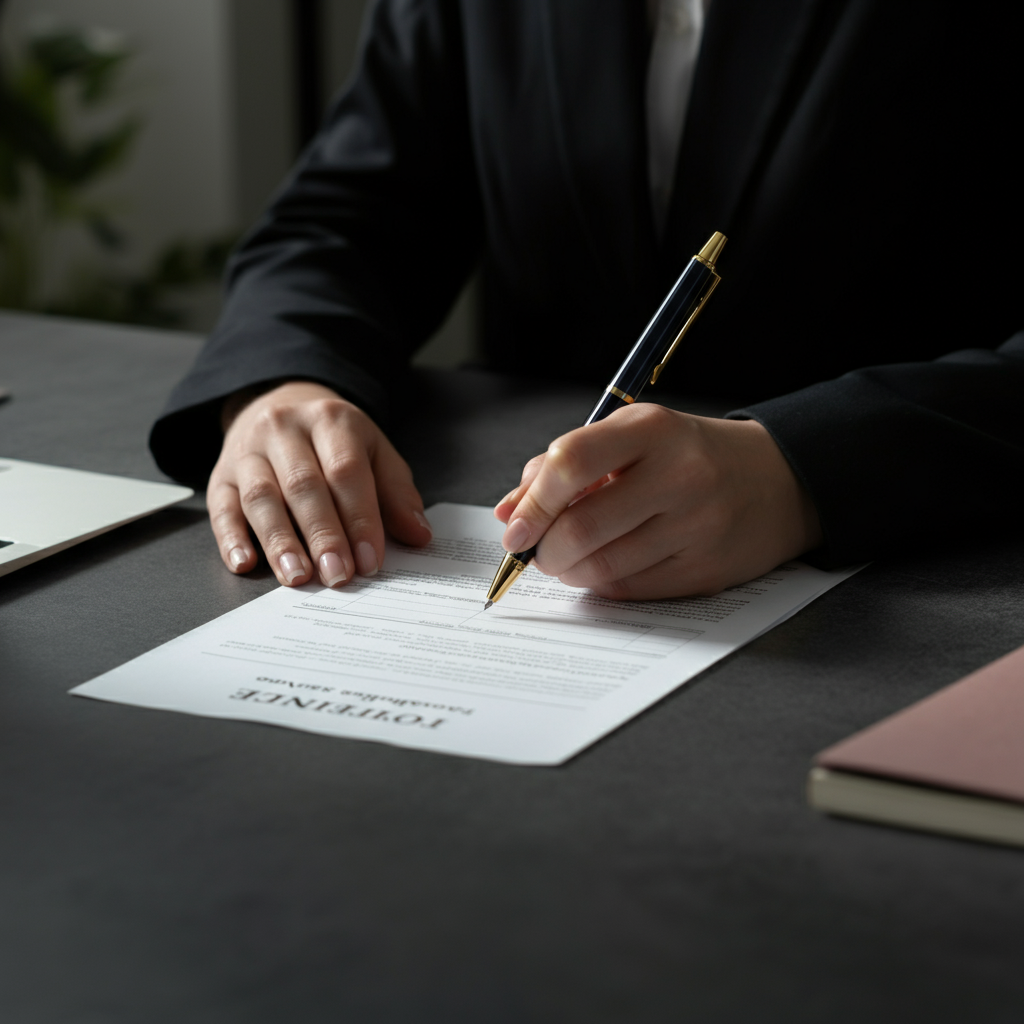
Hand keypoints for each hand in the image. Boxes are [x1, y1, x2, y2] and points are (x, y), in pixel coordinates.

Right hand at [208, 381, 431, 586]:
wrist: (282, 405)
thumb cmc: (335, 441)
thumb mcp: (375, 452)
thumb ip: (397, 493)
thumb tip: (418, 535)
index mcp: (331, 419)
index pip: (346, 471)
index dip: (360, 518)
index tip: (370, 560)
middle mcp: (285, 429)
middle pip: (303, 485)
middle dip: (322, 535)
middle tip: (338, 576)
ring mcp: (248, 451)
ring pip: (261, 497)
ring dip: (279, 541)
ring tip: (297, 576)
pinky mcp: (220, 474)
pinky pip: (221, 506)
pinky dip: (231, 538)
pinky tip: (245, 563)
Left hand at [494, 404, 822, 599]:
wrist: (777, 481)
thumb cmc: (685, 456)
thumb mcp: (630, 438)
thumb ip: (563, 466)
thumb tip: (509, 512)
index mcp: (652, 429)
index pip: (571, 462)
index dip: (533, 502)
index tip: (516, 528)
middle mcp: (679, 474)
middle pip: (582, 526)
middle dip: (544, 550)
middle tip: (536, 552)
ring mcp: (697, 526)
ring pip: (603, 567)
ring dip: (568, 571)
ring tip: (567, 559)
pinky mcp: (706, 569)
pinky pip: (631, 589)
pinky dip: (601, 584)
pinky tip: (603, 568)